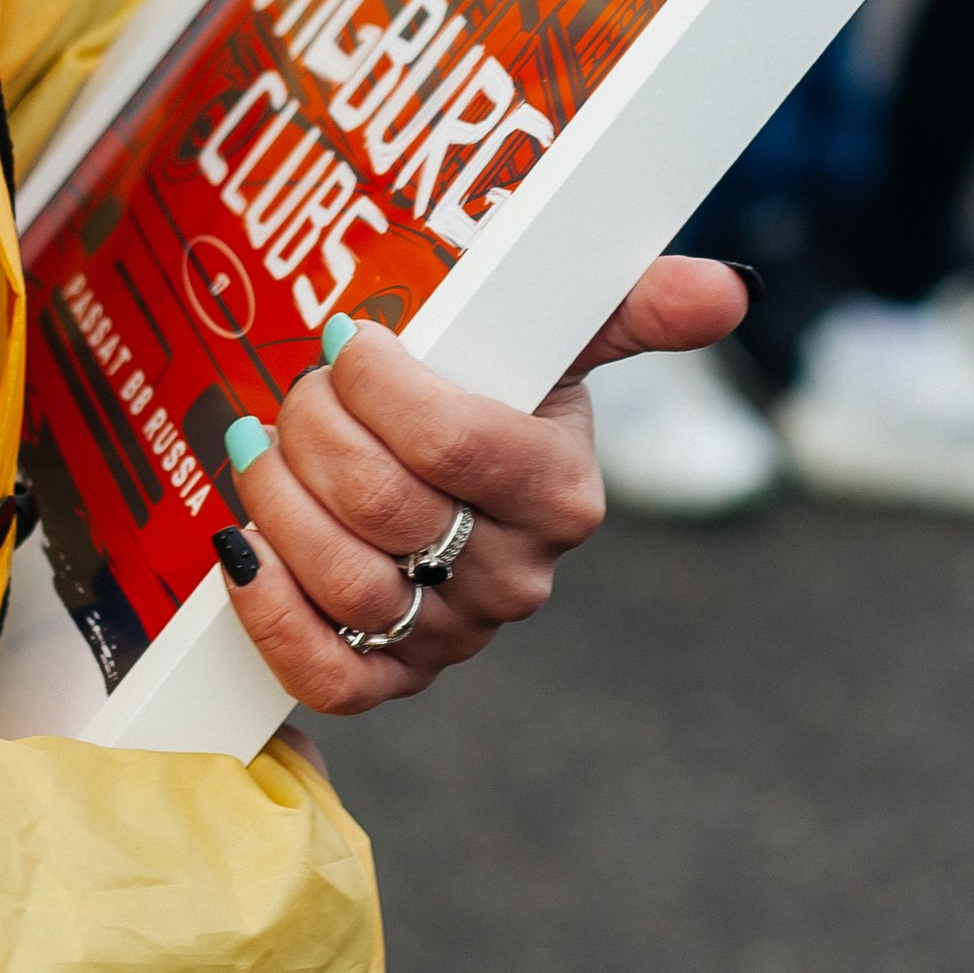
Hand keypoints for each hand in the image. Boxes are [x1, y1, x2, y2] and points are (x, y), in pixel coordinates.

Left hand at [215, 257, 749, 712]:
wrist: (440, 476)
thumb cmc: (492, 390)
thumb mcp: (557, 335)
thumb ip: (635, 306)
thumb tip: (728, 292)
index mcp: (564, 493)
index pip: (457, 443)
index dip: (381, 386)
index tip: (347, 338)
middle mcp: (519, 579)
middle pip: (386, 508)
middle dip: (317, 432)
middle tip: (300, 390)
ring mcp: (456, 638)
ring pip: (345, 584)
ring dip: (278, 501)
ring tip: (262, 448)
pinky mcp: (391, 680)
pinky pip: (326, 676)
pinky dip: (272, 614)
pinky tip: (245, 547)